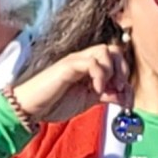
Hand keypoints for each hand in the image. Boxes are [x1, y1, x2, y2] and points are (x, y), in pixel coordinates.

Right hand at [11, 43, 131, 123]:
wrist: (31, 107)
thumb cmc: (55, 103)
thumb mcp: (87, 101)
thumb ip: (105, 96)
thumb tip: (123, 97)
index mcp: (90, 68)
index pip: (116, 61)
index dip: (125, 77)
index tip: (125, 98)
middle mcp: (84, 60)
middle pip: (114, 50)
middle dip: (123, 69)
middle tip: (119, 89)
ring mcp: (76, 61)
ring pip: (105, 51)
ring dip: (112, 70)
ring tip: (106, 88)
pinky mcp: (68, 65)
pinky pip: (91, 62)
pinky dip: (100, 75)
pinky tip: (96, 90)